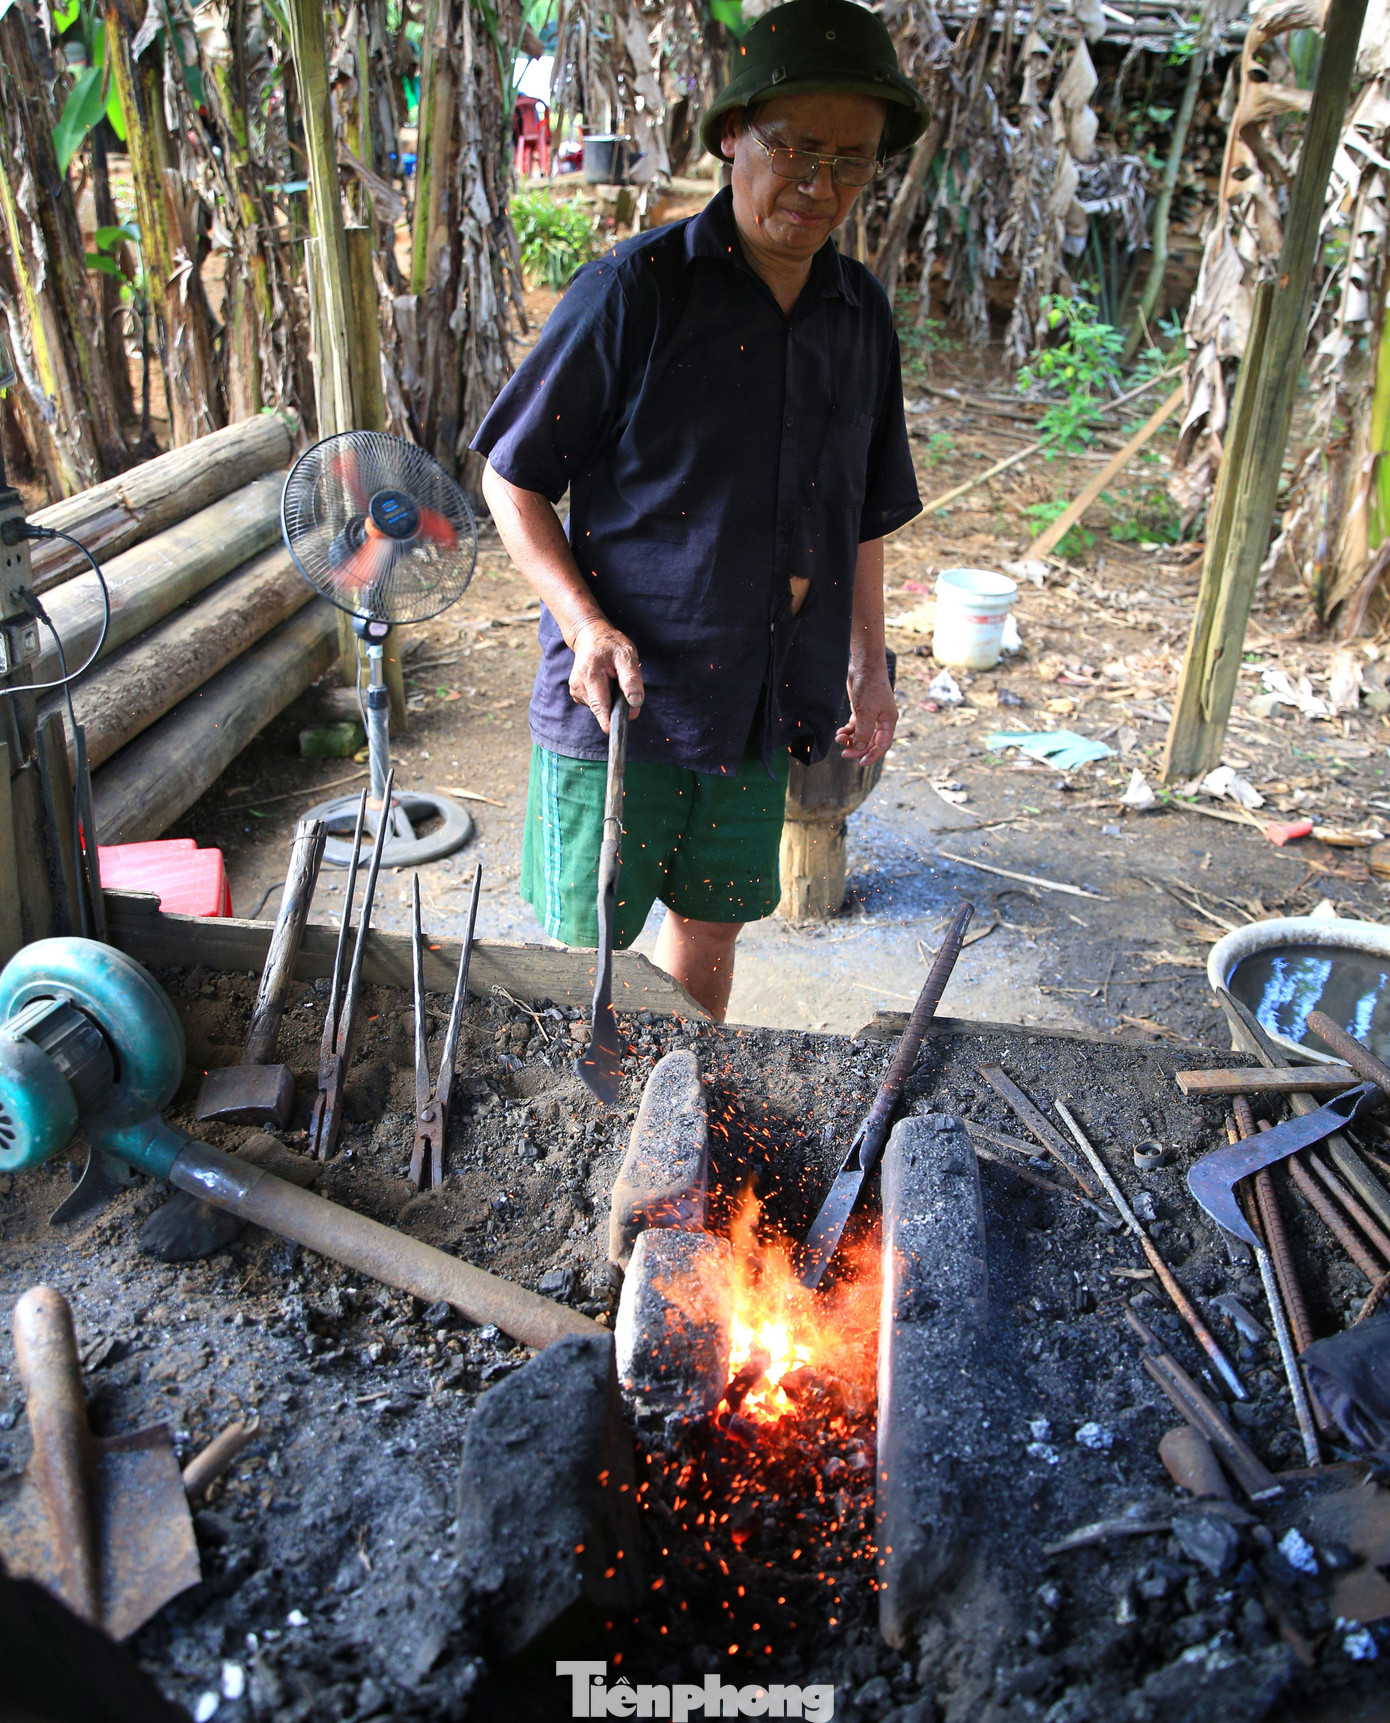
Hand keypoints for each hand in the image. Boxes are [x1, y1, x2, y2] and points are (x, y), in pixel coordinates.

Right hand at [568, 617, 643, 732]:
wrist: (589, 636)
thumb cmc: (610, 644)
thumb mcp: (627, 655)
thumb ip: (631, 680)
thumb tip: (635, 704)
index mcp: (590, 675)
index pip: (599, 705)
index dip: (608, 721)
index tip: (613, 733)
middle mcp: (578, 686)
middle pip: (602, 709)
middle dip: (617, 705)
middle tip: (623, 685)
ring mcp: (576, 691)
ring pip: (601, 708)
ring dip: (611, 699)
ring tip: (612, 679)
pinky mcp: (578, 695)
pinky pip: (597, 704)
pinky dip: (605, 698)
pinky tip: (605, 683)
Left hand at [837, 662, 896, 763]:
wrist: (865, 665)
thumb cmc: (870, 686)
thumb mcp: (866, 711)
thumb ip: (863, 732)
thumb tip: (859, 748)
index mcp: (888, 721)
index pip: (883, 744)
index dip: (873, 755)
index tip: (861, 763)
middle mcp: (881, 720)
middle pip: (871, 742)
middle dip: (858, 749)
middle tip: (844, 754)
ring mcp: (871, 715)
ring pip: (862, 735)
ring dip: (851, 739)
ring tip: (839, 738)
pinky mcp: (862, 709)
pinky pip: (856, 726)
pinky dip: (848, 731)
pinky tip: (840, 732)